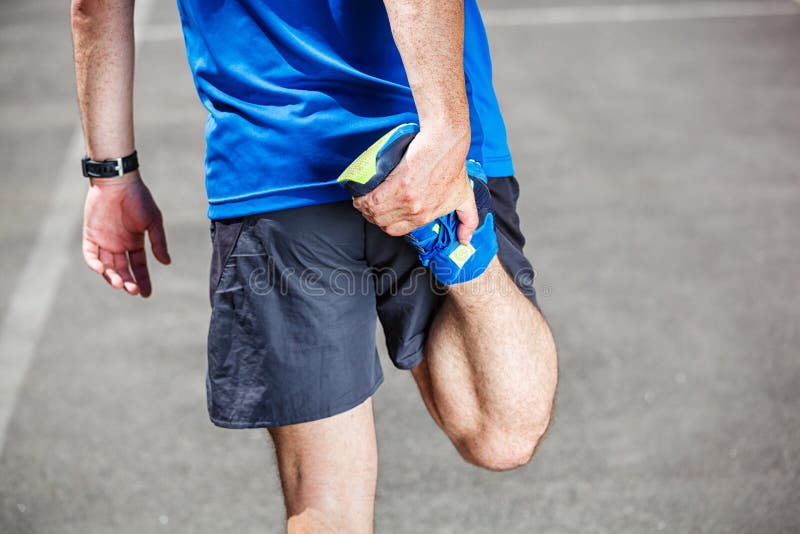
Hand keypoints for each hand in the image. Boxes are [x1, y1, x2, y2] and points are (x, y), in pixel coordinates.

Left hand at [82, 171, 170, 296]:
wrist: (118, 181)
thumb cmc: (139, 199)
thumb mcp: (153, 222)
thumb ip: (158, 242)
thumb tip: (166, 263)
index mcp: (135, 242)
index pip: (138, 266)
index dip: (143, 280)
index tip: (146, 294)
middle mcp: (119, 244)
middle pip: (122, 270)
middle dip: (127, 282)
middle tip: (132, 290)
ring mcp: (104, 241)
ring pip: (106, 266)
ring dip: (112, 277)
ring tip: (119, 282)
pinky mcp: (90, 235)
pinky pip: (90, 254)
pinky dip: (94, 264)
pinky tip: (102, 269)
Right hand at [352, 124, 478, 243]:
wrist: (446, 144)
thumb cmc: (453, 166)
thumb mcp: (465, 198)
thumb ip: (468, 221)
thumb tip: (465, 241)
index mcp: (425, 216)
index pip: (395, 230)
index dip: (386, 223)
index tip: (383, 213)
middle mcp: (415, 211)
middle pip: (381, 222)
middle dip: (372, 215)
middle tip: (370, 204)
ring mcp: (405, 198)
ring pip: (373, 211)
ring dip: (363, 205)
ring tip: (362, 197)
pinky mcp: (397, 182)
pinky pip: (371, 197)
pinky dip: (361, 196)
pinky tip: (359, 191)